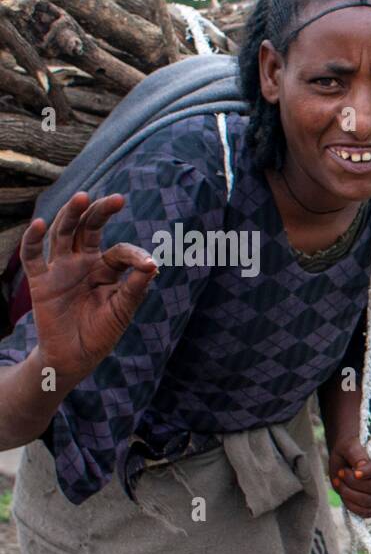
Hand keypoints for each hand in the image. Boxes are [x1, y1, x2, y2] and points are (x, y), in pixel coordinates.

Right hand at [22, 192, 157, 384]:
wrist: (76, 357)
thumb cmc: (102, 332)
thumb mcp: (122, 310)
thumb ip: (135, 288)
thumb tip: (154, 265)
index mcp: (106, 268)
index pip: (121, 251)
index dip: (135, 255)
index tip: (149, 264)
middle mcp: (82, 262)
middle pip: (89, 229)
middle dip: (100, 212)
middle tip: (116, 198)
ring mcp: (60, 269)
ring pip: (62, 234)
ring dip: (70, 215)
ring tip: (82, 197)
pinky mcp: (40, 281)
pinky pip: (32, 256)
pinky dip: (32, 239)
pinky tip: (38, 223)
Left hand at [329, 436, 370, 519]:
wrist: (345, 460)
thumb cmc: (349, 449)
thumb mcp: (348, 445)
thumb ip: (355, 452)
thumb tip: (361, 466)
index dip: (370, 471)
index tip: (354, 472)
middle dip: (356, 484)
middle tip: (340, 474)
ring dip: (350, 494)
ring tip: (339, 482)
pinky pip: (367, 512)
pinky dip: (352, 506)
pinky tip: (343, 495)